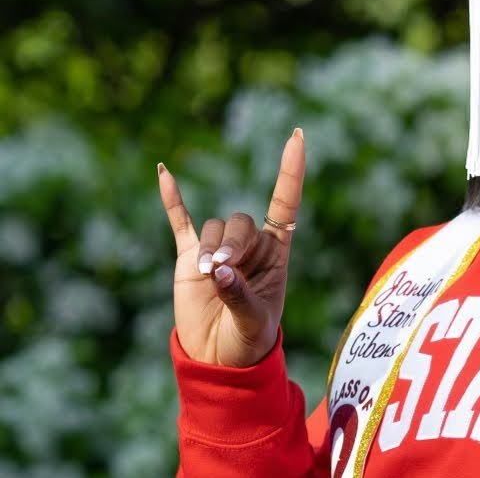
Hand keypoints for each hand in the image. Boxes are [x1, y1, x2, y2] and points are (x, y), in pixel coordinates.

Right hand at [160, 129, 306, 366]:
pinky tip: (163, 172)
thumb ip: (239, 294)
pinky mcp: (189, 258)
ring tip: (207, 275)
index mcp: (276, 252)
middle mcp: (249, 245)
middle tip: (223, 269)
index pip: (285, 203)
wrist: (220, 359)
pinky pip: (181, 222)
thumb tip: (218, 270)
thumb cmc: (249, 340)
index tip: (298, 137)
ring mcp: (218, 249)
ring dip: (210, 248)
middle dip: (232, 243)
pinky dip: (173, 199)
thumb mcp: (254, 320)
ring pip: (214, 228)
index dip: (291, 172)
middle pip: (241, 221)